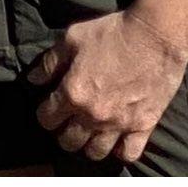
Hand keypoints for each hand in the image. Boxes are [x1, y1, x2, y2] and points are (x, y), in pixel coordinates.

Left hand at [30, 3, 187, 165]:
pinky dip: (120, 150)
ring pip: (95, 153)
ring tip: (89, 133)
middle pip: (68, 142)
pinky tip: (116, 140)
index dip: (45, 113)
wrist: (155, 34)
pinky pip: (128, 154)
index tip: (50, 106)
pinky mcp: (143, 126)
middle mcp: (93, 115)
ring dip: (88, 145)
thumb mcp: (72, 38)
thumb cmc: (112, 32)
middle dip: (63, 132)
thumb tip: (32, 80)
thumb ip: (50, 62)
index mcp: (73, 92)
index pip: (47, 119)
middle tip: (68, 120)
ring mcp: (119, 124)